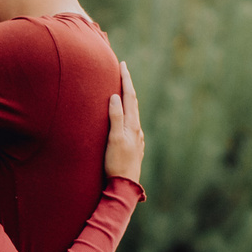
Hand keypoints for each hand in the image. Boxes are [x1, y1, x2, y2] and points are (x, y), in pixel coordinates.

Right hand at [104, 61, 144, 185]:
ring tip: (124, 92)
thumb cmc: (117, 163)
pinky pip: (131, 125)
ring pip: (133, 114)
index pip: (130, 97)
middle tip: (123, 73)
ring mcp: (137, 139)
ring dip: (129, 101)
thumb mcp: (114, 139)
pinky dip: (128, 115)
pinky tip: (126, 118)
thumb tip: (115, 96)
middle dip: (128, 87)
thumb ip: (116, 117)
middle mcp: (137, 129)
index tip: (123, 65)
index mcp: (132, 125)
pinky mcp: (134, 147)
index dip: (126, 80)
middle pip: (134, 103)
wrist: (125, 186)